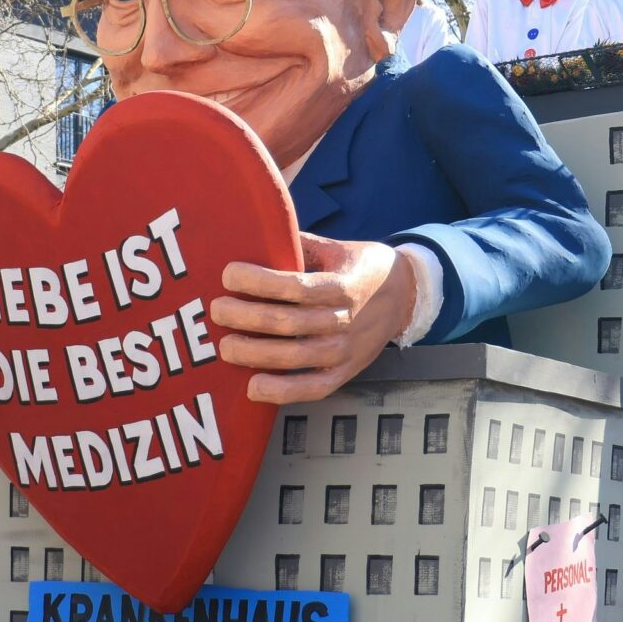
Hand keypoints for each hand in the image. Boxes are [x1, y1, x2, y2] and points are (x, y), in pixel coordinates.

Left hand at [212, 234, 418, 404]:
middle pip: (286, 323)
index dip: (257, 282)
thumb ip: (299, 244)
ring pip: (293, 357)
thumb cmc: (360, 268)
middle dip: (244, 317)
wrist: (405, 296)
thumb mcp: (336, 248)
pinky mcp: (344, 373)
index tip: (228, 274)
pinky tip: (252, 387)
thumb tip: (256, 230)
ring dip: (254, 354)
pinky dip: (282, 391)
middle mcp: (343, 320)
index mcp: (341, 285)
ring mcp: (344, 351)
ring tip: (225, 346)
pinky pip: (312, 388)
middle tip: (217, 310)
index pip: (293, 286)